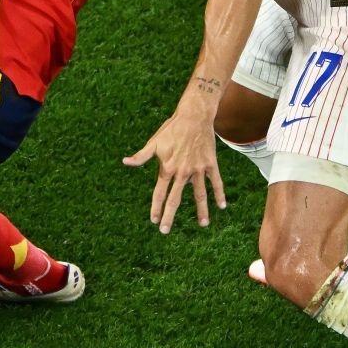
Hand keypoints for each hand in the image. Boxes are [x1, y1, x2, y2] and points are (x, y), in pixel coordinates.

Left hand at [123, 111, 227, 233]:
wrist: (194, 116)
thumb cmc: (172, 129)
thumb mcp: (154, 142)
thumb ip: (141, 156)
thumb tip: (125, 162)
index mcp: (167, 168)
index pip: (159, 193)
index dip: (156, 208)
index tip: (154, 221)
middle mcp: (182, 172)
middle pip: (175, 198)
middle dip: (170, 216)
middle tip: (165, 231)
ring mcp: (198, 169)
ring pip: (200, 194)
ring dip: (201, 210)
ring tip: (203, 225)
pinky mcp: (211, 164)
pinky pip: (216, 182)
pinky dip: (219, 194)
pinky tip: (222, 206)